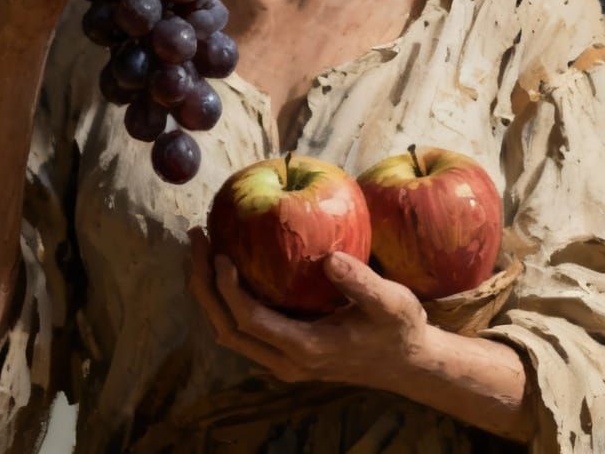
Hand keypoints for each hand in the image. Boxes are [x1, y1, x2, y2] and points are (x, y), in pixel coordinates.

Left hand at [187, 228, 428, 390]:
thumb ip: (362, 283)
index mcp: (305, 348)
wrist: (407, 363)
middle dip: (203, 285)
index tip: (220, 252)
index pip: (249, 320)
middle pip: (226, 328)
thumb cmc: (399, 329)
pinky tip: (226, 268)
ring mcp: (282, 361)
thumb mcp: (391, 303)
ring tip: (201, 249)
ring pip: (228, 332)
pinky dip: (225, 299)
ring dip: (208, 292)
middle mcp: (285, 361)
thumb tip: (330, 258)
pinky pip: (241, 329)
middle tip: (197, 240)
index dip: (227, 287)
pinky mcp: (283, 353)